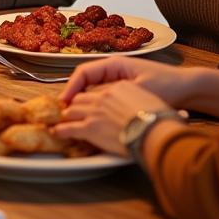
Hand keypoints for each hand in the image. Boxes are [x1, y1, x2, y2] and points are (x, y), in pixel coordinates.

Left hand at [52, 80, 173, 155]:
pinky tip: (57, 132)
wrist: (158, 131)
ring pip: (73, 110)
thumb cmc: (161, 118)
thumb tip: (132, 107)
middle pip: (82, 97)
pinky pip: (69, 127)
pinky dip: (62, 129)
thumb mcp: (150, 99)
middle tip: (69, 111)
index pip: (98, 90)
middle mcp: (104, 96)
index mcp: (119, 86)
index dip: (91, 97)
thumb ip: (135, 99)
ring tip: (60, 121)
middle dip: (74, 105)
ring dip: (67, 116)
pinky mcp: (90, 127)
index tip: (87, 102)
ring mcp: (95, 111)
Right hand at [60, 55, 195, 106]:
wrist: (189, 87)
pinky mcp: (124, 90)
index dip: (71, 87)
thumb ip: (115, 95)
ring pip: (93, 89)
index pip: (84, 72)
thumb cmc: (167, 84)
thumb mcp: (140, 90)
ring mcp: (119, 79)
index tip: (63, 102)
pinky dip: (96, 105)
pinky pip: (103, 96)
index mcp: (115, 63)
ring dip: (84, 101)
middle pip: (85, 81)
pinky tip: (95, 118)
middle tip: (64, 113)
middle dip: (73, 95)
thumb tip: (92, 104)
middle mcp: (114, 69)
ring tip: (75, 117)